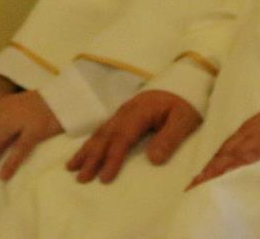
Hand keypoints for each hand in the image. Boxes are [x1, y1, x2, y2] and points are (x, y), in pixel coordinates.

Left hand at [0, 90, 63, 182]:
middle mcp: (7, 112)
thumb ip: (2, 123)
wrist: (65, 96)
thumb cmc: (42, 108)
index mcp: (0, 108)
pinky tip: (3, 175)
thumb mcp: (17, 111)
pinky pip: (21, 147)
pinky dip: (10, 162)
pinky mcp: (37, 128)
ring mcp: (21, 119)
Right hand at [67, 90, 202, 183]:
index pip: (122, 138)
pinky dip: (93, 141)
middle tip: (80, 177)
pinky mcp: (126, 113)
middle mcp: (127, 110)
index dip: (112, 158)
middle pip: (106, 135)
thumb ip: (169, 138)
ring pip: (101, 131)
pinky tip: (86, 149)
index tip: (104, 178)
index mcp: (140, 111)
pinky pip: (105, 128)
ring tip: (72, 166)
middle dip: (92, 157)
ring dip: (87, 149)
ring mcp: (124, 111)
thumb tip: (152, 160)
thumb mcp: (185, 120)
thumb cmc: (187, 102)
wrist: (187, 82)